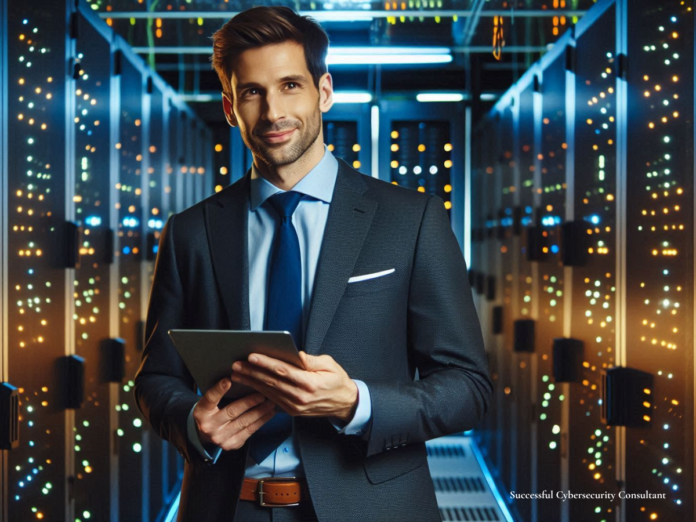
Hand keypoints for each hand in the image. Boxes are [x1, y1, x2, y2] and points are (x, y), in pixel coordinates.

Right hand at [192, 377, 276, 450]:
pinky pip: (249, 432)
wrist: (205, 434)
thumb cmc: (212, 411)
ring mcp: (220, 437)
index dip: (219, 390)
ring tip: (271, 403)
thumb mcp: (209, 402)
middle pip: (232, 412)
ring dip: (260, 412)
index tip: (228, 380)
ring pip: (243, 422)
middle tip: (263, 394)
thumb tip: (242, 378)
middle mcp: (209, 426)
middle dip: (249, 402)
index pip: (210, 398)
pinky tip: (268, 414)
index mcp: (201, 411)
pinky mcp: (230, 444)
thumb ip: (220, 394)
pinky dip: (260, 421)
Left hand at [231, 351, 358, 420]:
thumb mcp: (330, 364)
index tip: (251, 356)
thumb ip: (311, 360)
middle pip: (271, 382)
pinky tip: (249, 385)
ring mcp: (295, 406)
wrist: (344, 403)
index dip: (266, 363)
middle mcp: (300, 396)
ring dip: (251, 382)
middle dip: (252, 372)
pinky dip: (259, 392)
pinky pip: (272, 400)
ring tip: (237, 374)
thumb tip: (296, 354)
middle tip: (236, 365)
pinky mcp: (292, 411)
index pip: (282, 371)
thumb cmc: (337, 381)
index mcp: (309, 383)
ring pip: (268, 392)